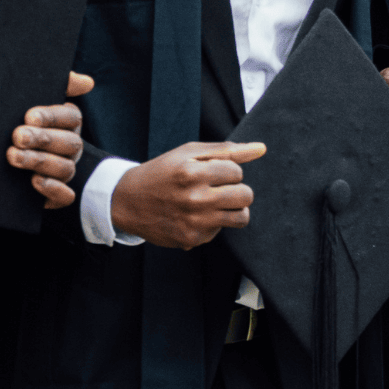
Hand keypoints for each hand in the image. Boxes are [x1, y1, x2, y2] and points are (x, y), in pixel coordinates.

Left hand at [11, 72, 93, 208]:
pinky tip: (34, 181)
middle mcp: (71, 147)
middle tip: (17, 137)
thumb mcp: (33, 99)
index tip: (29, 116)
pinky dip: (52, 189)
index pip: (70, 117)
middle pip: (69, 143)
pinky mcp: (57, 195)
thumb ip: (61, 84)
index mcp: (68, 123)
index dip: (51, 117)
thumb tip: (87, 82)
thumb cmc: (22, 122)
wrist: (3, 160)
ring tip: (13, 156)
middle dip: (42, 140)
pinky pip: (65, 196)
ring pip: (65, 169)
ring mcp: (65, 171)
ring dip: (39, 162)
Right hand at [111, 141, 266, 249]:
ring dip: (233, 208)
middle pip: (245, 196)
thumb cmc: (162, 172)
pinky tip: (194, 216)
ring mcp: (193, 222)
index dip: (228, 171)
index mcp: (192, 173)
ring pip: (241, 217)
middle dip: (236, 190)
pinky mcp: (191, 240)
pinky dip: (212, 223)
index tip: (212, 173)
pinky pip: (220, 231)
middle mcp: (194, 199)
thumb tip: (261, 149)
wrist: (127, 201)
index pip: (236, 172)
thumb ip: (226, 150)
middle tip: (218, 188)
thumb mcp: (188, 154)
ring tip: (216, 203)